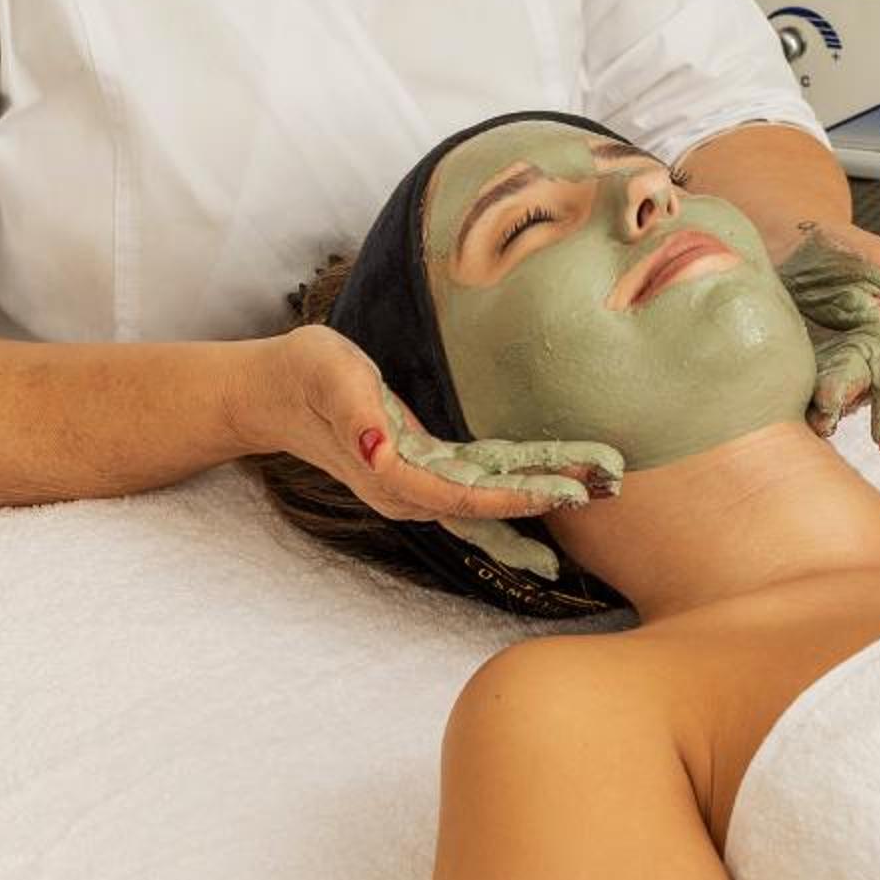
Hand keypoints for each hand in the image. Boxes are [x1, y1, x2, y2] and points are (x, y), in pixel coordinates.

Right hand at [247, 325, 623, 579]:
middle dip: (545, 500)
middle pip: (486, 505)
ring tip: (596, 488)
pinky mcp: (418, 470)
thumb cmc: (302, 375)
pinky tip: (549, 495)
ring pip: (485, 501)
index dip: (517, 495)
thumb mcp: (327, 377)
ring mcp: (412, 485)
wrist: (271, 391)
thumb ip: (354, 413)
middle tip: (608, 489)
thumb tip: (378, 448)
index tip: (565, 492)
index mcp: (390, 473)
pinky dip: (514, 491)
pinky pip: (474, 489)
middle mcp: (405, 491)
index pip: (465, 493)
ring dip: (538, 496)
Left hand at [776, 222, 879, 451]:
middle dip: (840, 408)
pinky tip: (754, 412)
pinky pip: (776, 400)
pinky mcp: (775, 380)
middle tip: (825, 414)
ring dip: (806, 414)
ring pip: (814, 406)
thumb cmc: (841, 253)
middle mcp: (854, 370)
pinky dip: (768, 407)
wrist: (778, 245)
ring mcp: (812, 377)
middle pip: (852, 397)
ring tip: (794, 416)